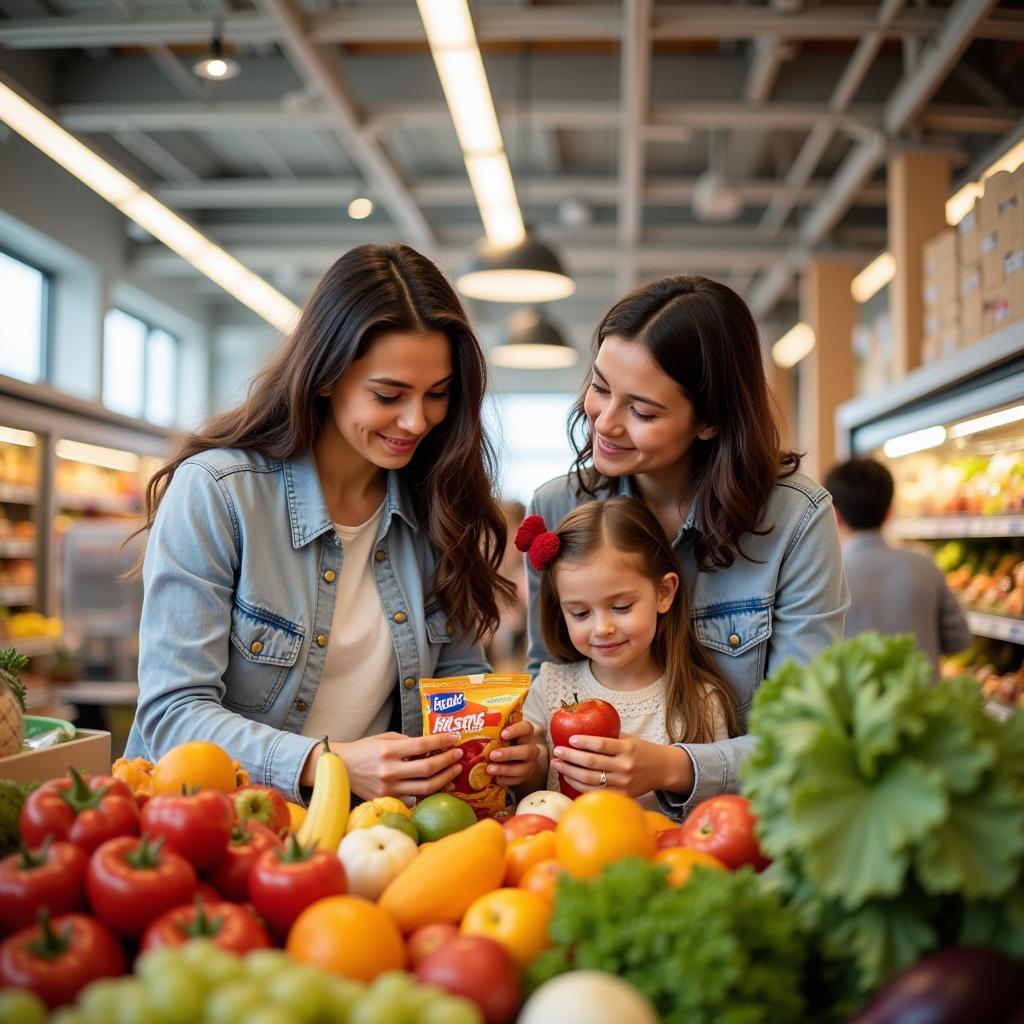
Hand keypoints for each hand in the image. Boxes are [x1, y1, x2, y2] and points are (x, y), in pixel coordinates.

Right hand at [314, 731, 463, 799]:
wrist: (341, 769)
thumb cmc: (364, 750)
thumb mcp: (384, 738)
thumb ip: (407, 742)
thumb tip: (431, 745)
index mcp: (388, 751)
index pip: (422, 745)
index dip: (441, 741)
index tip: (454, 738)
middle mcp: (389, 771)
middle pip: (427, 768)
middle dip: (447, 760)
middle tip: (459, 754)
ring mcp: (389, 788)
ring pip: (425, 787)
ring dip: (445, 778)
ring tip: (455, 770)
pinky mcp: (388, 800)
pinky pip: (414, 797)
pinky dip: (430, 791)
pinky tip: (440, 784)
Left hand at [485, 719, 540, 787]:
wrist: (518, 755)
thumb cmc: (505, 740)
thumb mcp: (502, 731)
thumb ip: (493, 727)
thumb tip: (467, 724)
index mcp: (525, 733)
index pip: (526, 728)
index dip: (516, 730)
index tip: (502, 734)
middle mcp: (530, 747)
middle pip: (526, 751)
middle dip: (508, 754)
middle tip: (492, 755)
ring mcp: (530, 763)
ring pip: (523, 768)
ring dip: (505, 769)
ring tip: (489, 769)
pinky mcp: (526, 775)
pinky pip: (518, 780)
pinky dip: (506, 780)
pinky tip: (496, 779)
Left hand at [550, 732, 692, 798]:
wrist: (663, 769)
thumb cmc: (641, 750)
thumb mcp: (628, 738)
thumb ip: (608, 735)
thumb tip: (580, 725)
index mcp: (627, 748)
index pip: (601, 744)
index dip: (583, 742)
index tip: (569, 739)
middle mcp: (625, 766)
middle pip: (591, 763)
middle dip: (570, 757)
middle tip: (556, 752)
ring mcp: (623, 783)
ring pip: (590, 780)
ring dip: (569, 772)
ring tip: (557, 764)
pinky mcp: (622, 796)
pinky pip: (595, 792)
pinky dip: (578, 786)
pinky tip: (568, 778)